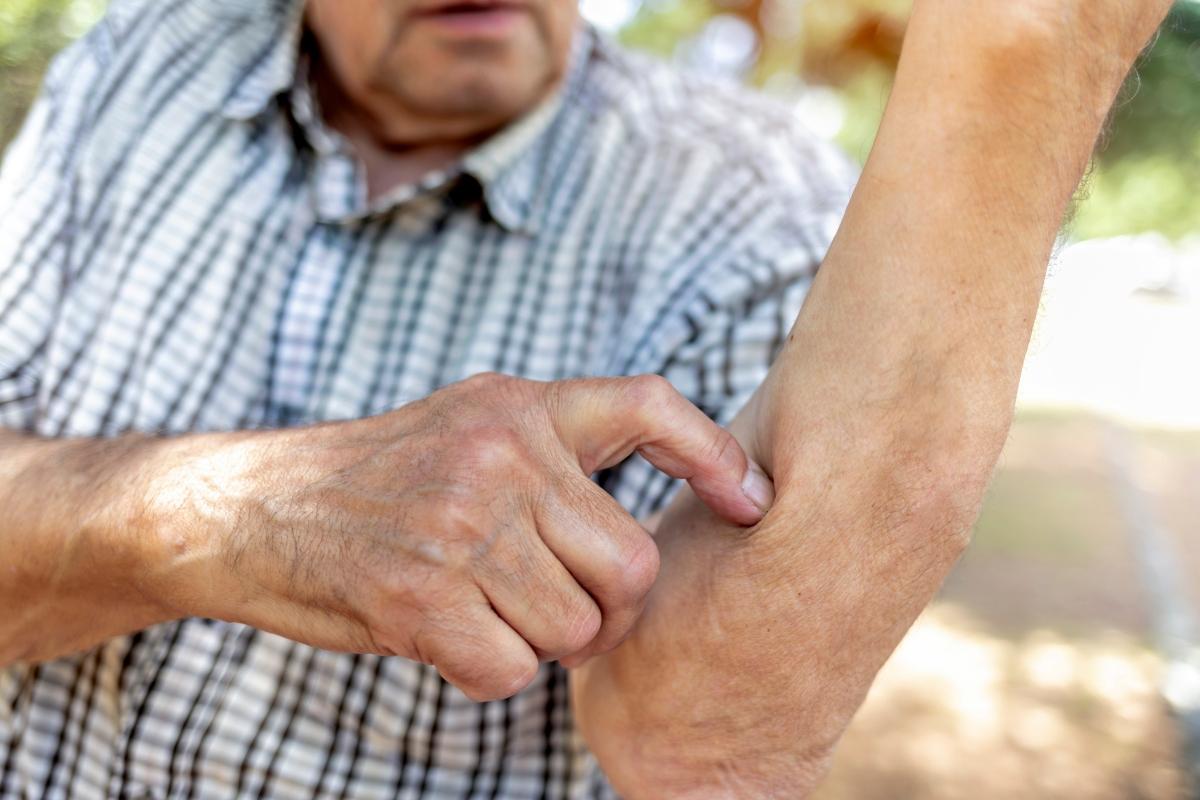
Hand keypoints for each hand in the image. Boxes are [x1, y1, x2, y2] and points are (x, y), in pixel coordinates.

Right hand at [146, 372, 773, 700]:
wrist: (252, 506)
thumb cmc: (376, 478)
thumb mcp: (468, 424)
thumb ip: (550, 453)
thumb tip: (645, 529)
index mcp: (519, 406)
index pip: (648, 405)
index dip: (714, 454)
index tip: (752, 503)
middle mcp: (499, 455)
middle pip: (631, 565)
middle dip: (608, 608)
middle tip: (559, 607)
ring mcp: (462, 525)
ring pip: (576, 628)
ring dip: (541, 641)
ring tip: (485, 611)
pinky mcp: (421, 597)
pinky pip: (511, 669)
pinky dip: (486, 671)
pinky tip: (445, 637)